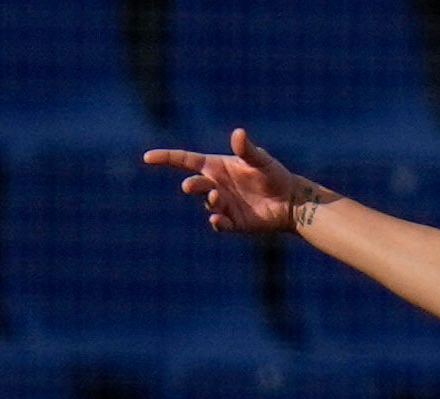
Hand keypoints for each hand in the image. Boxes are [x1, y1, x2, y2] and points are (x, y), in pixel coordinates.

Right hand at [142, 129, 322, 234]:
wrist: (291, 200)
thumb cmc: (274, 175)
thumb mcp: (261, 161)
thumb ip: (247, 150)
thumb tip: (238, 133)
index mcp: (216, 167)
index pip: (185, 160)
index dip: (166, 158)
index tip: (148, 157)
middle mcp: (215, 185)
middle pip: (195, 184)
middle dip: (191, 185)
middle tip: (190, 187)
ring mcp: (223, 204)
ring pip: (207, 204)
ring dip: (209, 201)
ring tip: (216, 197)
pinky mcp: (233, 222)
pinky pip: (219, 224)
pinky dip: (217, 223)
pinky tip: (218, 221)